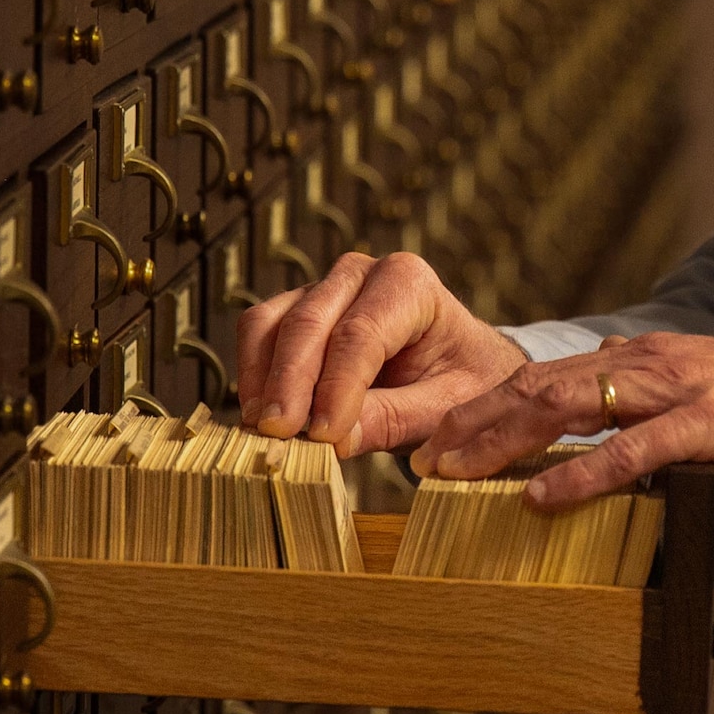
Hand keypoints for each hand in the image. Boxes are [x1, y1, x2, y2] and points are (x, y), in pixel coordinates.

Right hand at [236, 252, 527, 455]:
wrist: (456, 367)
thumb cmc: (460, 382)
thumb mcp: (444, 407)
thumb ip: (394, 419)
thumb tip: (334, 440)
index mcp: (409, 283)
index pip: (362, 333)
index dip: (338, 386)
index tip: (324, 435)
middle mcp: (360, 273)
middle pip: (310, 322)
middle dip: (291, 383)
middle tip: (279, 437)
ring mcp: (322, 289)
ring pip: (272, 322)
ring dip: (263, 379)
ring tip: (265, 432)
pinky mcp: (294, 312)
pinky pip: (259, 334)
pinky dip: (254, 375)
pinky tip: (259, 417)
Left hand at [410, 332, 713, 509]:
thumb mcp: (705, 402)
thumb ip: (651, 409)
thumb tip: (604, 427)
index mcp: (646, 360)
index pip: (549, 378)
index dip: (490, 407)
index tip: (446, 439)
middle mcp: (651, 363)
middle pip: (540, 386)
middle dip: (475, 421)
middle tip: (426, 456)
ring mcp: (680, 389)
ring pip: (570, 406)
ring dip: (506, 440)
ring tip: (458, 471)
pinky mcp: (712, 423)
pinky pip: (632, 450)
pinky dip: (581, 474)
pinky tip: (541, 497)